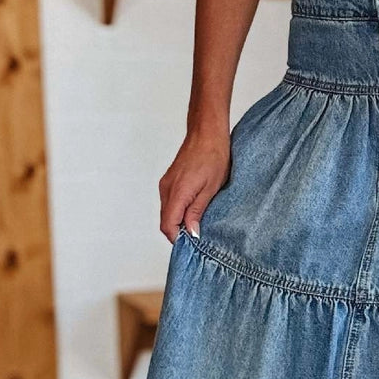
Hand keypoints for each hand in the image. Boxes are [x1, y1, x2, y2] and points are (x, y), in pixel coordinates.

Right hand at [159, 127, 231, 242]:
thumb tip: (191, 233)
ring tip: (198, 223)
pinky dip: (179, 210)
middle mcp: (166, 189)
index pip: (168, 225)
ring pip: (167, 212)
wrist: (206, 133)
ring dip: (179, 221)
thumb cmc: (213, 156)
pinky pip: (170, 202)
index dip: (178, 239)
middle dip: (179, 232)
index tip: (191, 245)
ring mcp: (166, 184)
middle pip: (165, 221)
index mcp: (177, 192)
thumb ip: (197, 212)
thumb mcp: (211, 188)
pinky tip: (194, 210)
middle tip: (198, 237)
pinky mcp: (169, 180)